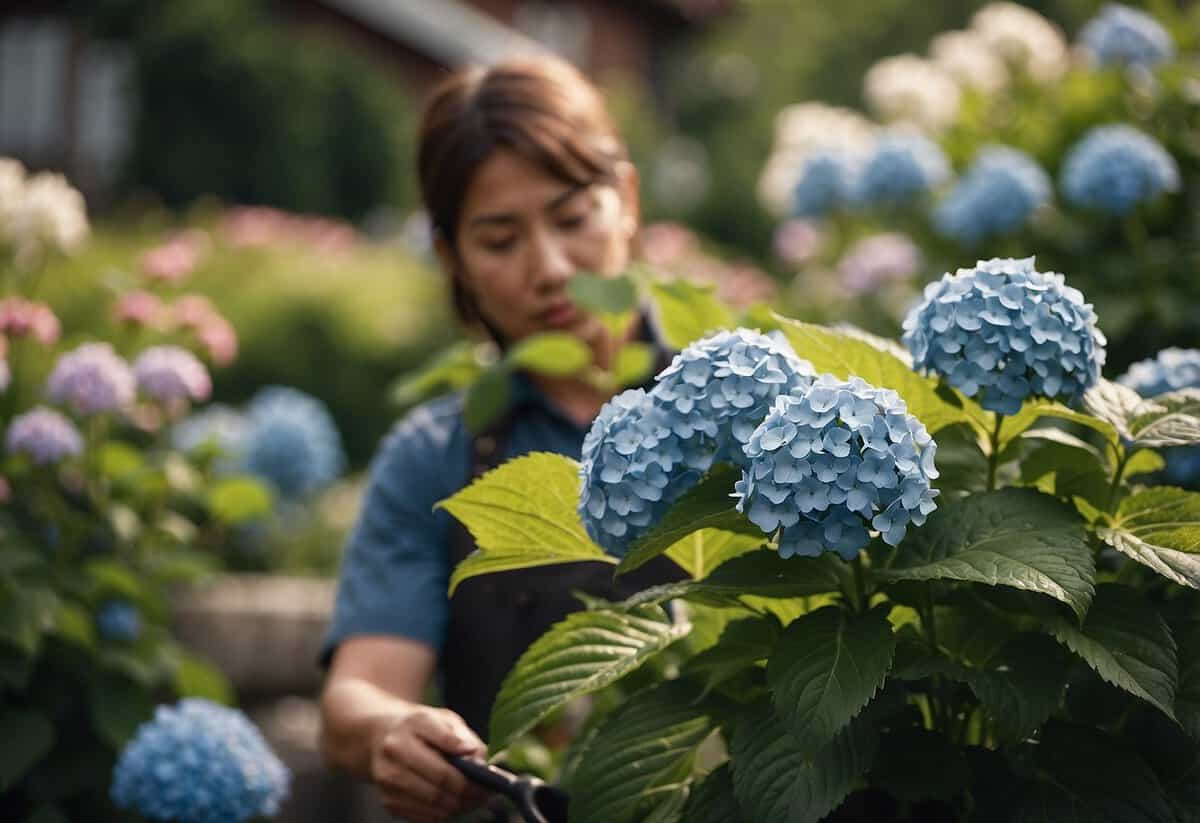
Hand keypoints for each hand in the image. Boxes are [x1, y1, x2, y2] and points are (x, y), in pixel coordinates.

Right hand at [369, 705, 491, 821]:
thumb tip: (477, 757)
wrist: (381, 736)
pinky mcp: (388, 801)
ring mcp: (387, 783)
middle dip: (468, 796)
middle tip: (487, 795)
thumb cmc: (419, 727)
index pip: (443, 765)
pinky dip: (444, 815)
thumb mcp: (441, 718)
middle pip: (438, 790)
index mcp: (410, 729)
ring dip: (459, 808)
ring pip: (432, 808)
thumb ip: (460, 736)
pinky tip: (457, 804)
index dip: (470, 779)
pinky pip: (423, 818)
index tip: (489, 781)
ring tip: (476, 800)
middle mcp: (393, 757)